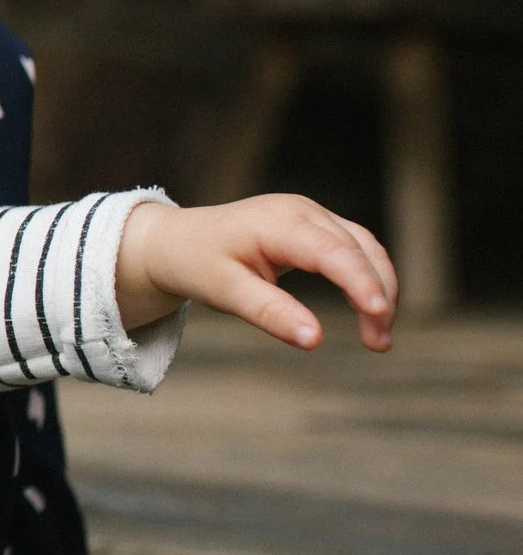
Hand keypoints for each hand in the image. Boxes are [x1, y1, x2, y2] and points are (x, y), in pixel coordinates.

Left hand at [116, 194, 396, 350]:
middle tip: (379, 344)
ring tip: (378, 337)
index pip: (332, 251)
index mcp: (277, 223)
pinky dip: (367, 278)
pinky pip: (354, 249)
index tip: (379, 314)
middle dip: (377, 294)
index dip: (360, 281)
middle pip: (358, 250)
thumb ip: (270, 313)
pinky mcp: (314, 226)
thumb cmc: (196, 263)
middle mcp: (301, 211)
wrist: (175, 240)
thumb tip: (314, 339)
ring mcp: (311, 214)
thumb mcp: (224, 293)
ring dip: (379, 288)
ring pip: (364, 248)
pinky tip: (370, 311)